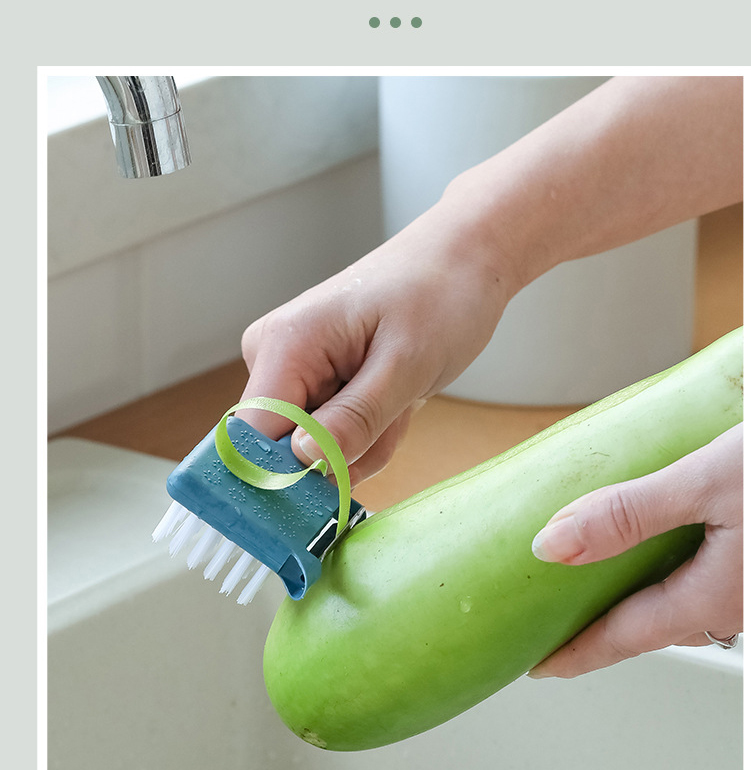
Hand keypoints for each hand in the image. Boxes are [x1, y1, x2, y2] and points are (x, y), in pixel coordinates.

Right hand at [238, 201, 513, 486]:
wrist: (464, 262)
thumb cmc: (440, 294)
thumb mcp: (406, 364)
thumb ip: (355, 418)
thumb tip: (303, 460)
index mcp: (284, 345)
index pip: (253, 438)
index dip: (286, 476)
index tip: (333, 492)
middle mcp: (275, 359)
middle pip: (286, 452)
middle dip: (345, 455)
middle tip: (393, 419)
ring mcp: (294, 374)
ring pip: (316, 452)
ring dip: (367, 443)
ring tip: (401, 404)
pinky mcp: (316, 386)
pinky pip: (335, 439)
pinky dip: (372, 435)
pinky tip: (396, 405)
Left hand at [528, 423, 742, 677]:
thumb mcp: (708, 480)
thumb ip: (629, 513)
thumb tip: (553, 544)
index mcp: (716, 597)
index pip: (625, 637)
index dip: (576, 653)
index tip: (539, 666)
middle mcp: (740, 605)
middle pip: (654, 625)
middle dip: (607, 630)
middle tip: (563, 628)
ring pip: (686, 604)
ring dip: (644, 602)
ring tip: (604, 587)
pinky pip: (712, 582)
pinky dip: (675, 574)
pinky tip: (668, 547)